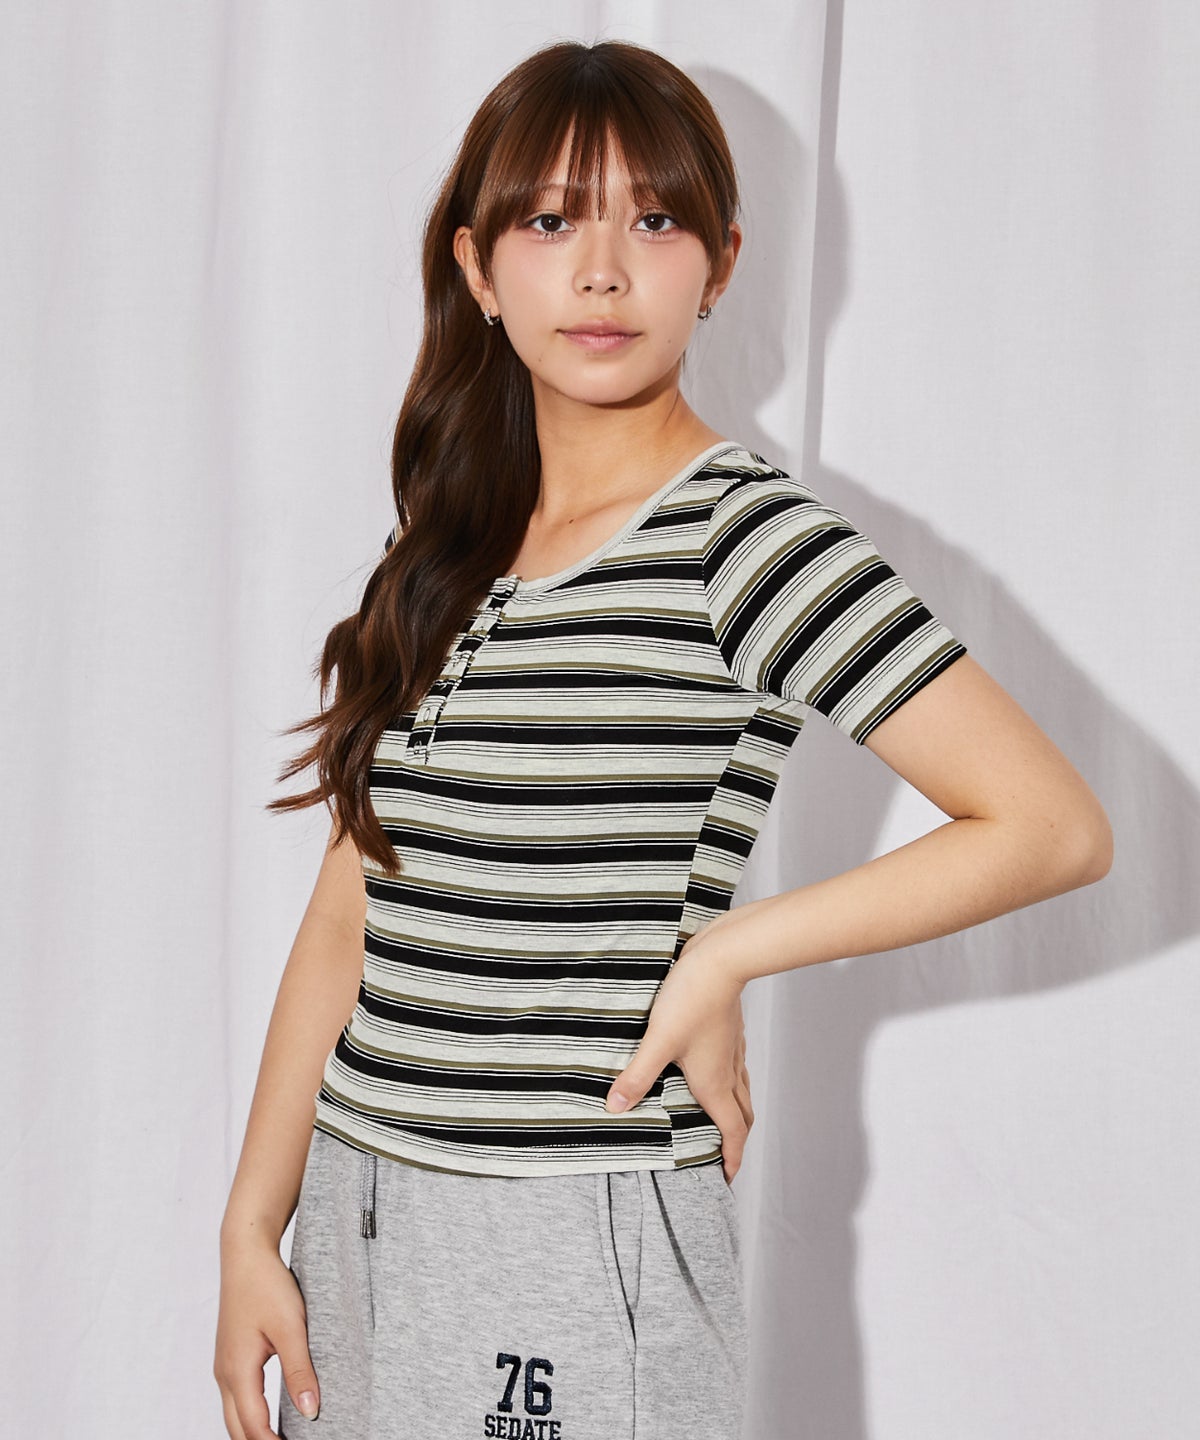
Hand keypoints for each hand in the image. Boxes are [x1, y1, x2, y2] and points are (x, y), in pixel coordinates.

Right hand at [214, 1236, 320, 1436]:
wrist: (246, 1254)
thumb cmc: (267, 1286)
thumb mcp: (290, 1328)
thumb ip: (300, 1371)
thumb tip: (311, 1411)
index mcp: (237, 1371)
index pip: (254, 1427)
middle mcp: (224, 1374)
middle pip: (237, 1429)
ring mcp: (224, 1366)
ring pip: (234, 1416)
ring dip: (253, 1433)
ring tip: (282, 1439)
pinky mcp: (230, 1357)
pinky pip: (236, 1399)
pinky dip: (250, 1416)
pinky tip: (271, 1417)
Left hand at [604, 938, 753, 1182]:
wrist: (721, 960)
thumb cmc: (692, 1000)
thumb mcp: (658, 1041)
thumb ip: (637, 1075)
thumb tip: (615, 1107)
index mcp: (715, 1082)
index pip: (733, 1130)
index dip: (732, 1158)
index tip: (727, 1178)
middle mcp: (729, 1070)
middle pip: (743, 1115)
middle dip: (736, 1140)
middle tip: (723, 1155)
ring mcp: (733, 1049)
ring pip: (742, 1090)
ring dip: (735, 1111)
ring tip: (719, 1120)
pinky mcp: (731, 1030)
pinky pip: (736, 1066)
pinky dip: (731, 1082)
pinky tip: (713, 1070)